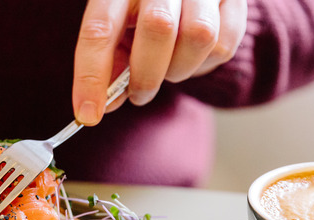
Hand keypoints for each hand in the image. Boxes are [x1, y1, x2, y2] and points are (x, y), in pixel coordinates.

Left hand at [72, 0, 246, 124]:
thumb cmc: (144, 10)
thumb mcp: (119, 27)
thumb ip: (110, 62)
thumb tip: (105, 104)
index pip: (99, 29)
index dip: (91, 76)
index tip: (88, 114)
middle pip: (158, 27)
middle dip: (146, 75)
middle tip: (138, 94)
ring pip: (199, 35)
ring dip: (179, 69)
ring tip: (168, 68)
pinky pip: (225, 44)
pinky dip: (205, 65)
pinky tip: (192, 58)